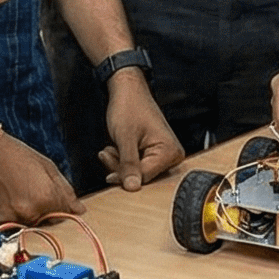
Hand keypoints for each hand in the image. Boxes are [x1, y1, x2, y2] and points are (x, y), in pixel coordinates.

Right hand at [0, 131, 83, 226]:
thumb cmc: (13, 154)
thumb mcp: (46, 167)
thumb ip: (65, 191)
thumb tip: (80, 210)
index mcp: (46, 198)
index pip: (64, 215)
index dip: (60, 205)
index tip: (51, 197)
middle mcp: (28, 213)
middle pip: (45, 223)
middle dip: (43, 211)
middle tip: (28, 190)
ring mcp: (8, 220)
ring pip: (25, 227)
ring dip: (24, 216)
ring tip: (13, 192)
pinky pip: (5, 227)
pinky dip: (5, 217)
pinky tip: (0, 199)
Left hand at [97, 77, 182, 191]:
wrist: (128, 90)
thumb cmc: (129, 106)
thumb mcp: (125, 137)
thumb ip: (129, 164)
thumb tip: (132, 188)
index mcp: (170, 151)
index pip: (145, 177)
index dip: (123, 175)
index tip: (108, 170)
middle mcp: (172, 155)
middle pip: (142, 176)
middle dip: (121, 168)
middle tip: (107, 153)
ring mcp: (164, 155)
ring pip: (137, 172)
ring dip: (119, 164)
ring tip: (110, 149)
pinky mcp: (155, 154)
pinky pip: (138, 166)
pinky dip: (123, 160)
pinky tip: (115, 149)